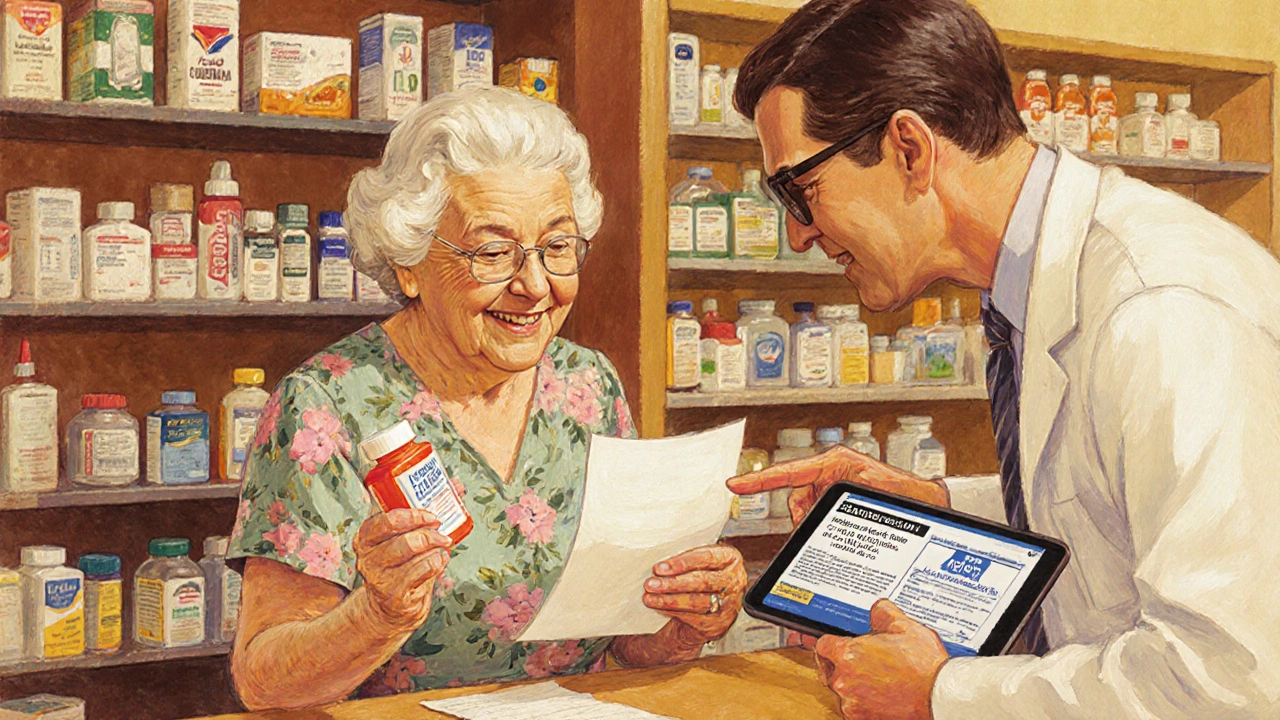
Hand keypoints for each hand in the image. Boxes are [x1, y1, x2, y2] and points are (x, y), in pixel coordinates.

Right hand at [353, 509, 452, 632]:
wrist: (391, 605)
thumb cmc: (402, 563)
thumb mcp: (406, 535)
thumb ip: (425, 510)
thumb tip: (456, 485)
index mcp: (366, 536)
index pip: (383, 519)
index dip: (411, 515)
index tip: (431, 515)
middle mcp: (367, 556)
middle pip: (401, 537)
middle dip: (427, 532)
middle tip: (440, 529)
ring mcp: (378, 577)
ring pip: (411, 552)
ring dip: (434, 546)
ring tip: (443, 545)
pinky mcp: (393, 595)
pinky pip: (420, 571)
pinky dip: (436, 563)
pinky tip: (439, 561)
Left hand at [642, 545, 745, 643]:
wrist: (707, 606)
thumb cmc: (699, 576)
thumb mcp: (698, 561)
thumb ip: (686, 558)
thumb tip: (659, 560)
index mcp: (730, 558)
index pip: (707, 557)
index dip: (682, 563)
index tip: (659, 567)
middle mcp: (735, 581)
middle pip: (703, 581)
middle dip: (673, 583)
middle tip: (651, 583)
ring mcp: (729, 605)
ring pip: (697, 602)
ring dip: (669, 600)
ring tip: (649, 597)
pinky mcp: (719, 624)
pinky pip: (693, 618)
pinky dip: (672, 612)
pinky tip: (658, 607)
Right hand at [727, 446, 949, 525]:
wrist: (928, 504)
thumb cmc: (907, 494)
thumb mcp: (874, 494)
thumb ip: (843, 500)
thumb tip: (813, 517)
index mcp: (835, 463)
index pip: (790, 472)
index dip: (760, 480)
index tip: (735, 484)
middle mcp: (831, 471)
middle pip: (795, 495)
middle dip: (800, 516)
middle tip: (812, 531)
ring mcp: (833, 485)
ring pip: (805, 508)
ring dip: (812, 522)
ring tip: (835, 533)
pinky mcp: (837, 498)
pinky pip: (816, 514)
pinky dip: (819, 525)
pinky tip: (835, 533)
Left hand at [814, 600, 947, 719]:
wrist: (940, 699)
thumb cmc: (925, 667)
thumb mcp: (906, 627)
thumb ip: (883, 613)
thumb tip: (877, 609)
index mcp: (848, 655)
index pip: (822, 646)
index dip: (832, 644)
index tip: (840, 646)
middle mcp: (844, 681)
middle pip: (829, 670)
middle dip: (842, 665)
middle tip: (862, 663)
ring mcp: (852, 704)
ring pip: (842, 692)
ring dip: (854, 686)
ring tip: (879, 680)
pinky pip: (855, 710)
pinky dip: (864, 704)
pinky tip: (883, 696)